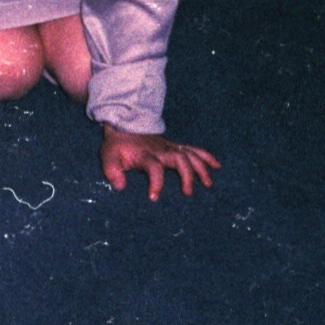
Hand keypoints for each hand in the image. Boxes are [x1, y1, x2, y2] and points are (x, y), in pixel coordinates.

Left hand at [100, 125, 218, 201]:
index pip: (153, 166)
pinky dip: (206, 156)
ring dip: (201, 168)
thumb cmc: (118, 145)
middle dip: (186, 175)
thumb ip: (112, 171)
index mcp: (145, 154)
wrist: (124, 126)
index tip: (154, 198)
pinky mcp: (175, 146)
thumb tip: (120, 187)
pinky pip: (194, 149)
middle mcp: (161, 150)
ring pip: (190, 155)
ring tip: (208, 184)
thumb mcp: (108, 156)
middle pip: (179, 159)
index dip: (155, 182)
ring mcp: (170, 147)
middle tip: (187, 193)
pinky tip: (217, 166)